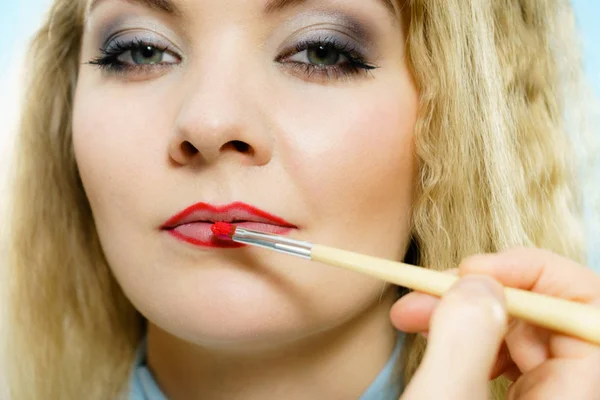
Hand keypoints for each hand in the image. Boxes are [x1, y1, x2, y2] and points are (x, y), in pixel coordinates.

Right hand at [391, 248, 599, 398]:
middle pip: (545, 315)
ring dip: (462, 311)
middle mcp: (561, 395)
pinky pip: (495, 352)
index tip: (472, 269)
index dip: (535, 274)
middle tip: (424, 290)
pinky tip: (426, 331)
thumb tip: (476, 282)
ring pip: (515, 331)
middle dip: (481, 292)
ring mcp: (537, 399)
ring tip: (411, 311)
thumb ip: (467, 339)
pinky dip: (458, 334)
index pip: (586, 309)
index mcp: (569, 398)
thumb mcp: (443, 399)